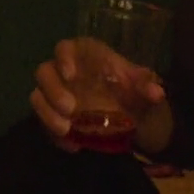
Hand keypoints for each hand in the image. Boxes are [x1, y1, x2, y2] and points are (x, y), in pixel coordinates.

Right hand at [30, 37, 166, 151]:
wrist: (133, 115)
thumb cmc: (133, 89)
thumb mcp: (143, 85)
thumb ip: (147, 85)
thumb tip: (156, 93)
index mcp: (85, 55)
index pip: (66, 47)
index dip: (64, 58)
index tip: (71, 75)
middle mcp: (65, 71)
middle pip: (44, 72)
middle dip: (53, 90)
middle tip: (70, 109)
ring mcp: (56, 93)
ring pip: (37, 96)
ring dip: (47, 114)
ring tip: (66, 130)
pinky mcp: (54, 115)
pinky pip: (44, 122)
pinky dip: (54, 135)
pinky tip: (72, 145)